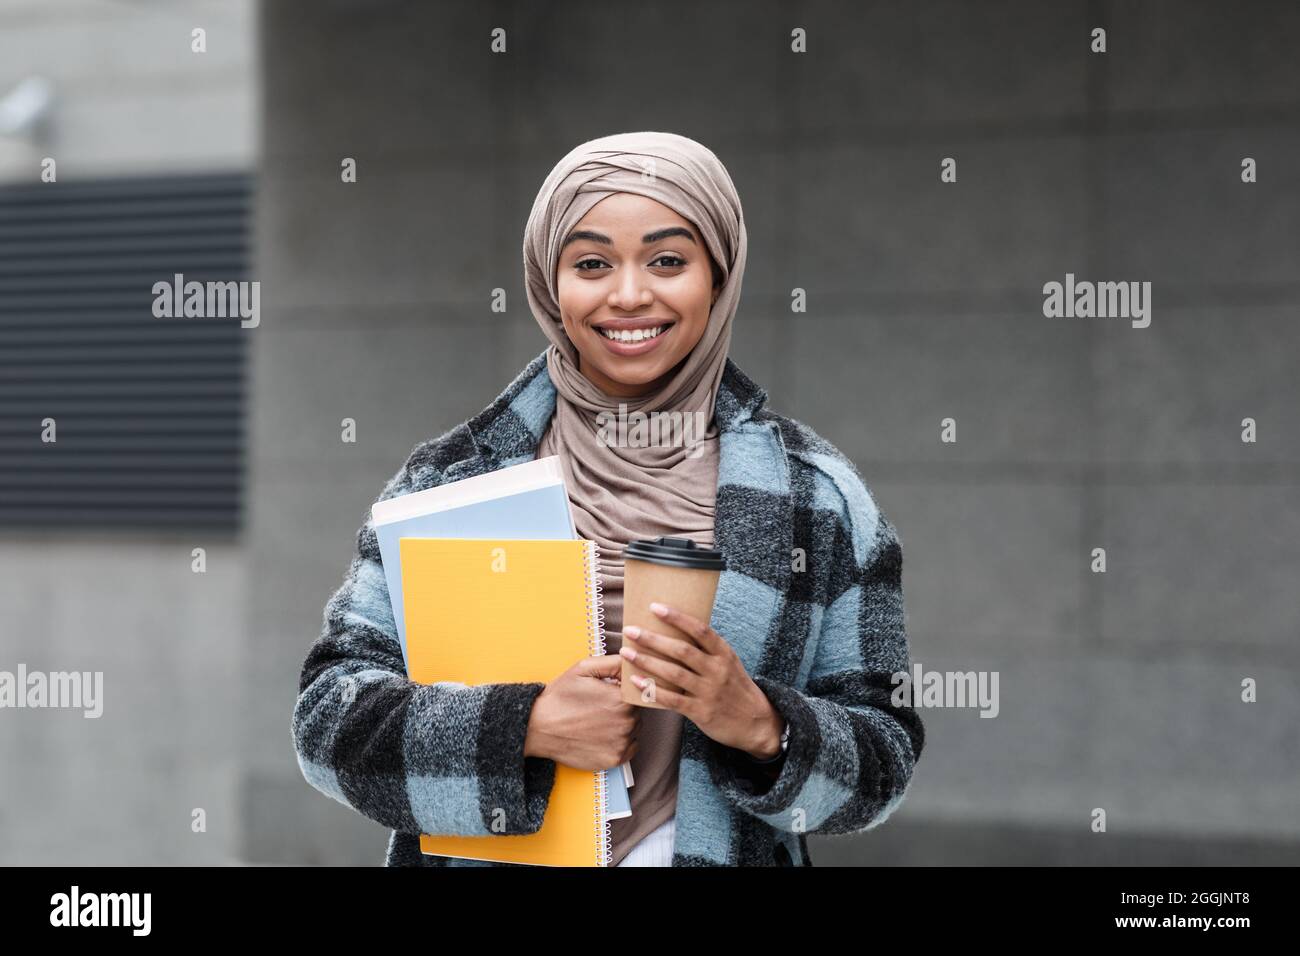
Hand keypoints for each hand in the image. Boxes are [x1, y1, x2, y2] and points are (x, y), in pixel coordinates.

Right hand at [524, 654, 638, 769]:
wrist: (538, 728)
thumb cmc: (560, 697)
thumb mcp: (583, 669)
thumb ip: (613, 663)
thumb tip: (633, 661)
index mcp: (622, 699)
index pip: (637, 691)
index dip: (623, 691)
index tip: (609, 692)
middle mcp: (627, 723)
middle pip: (636, 711)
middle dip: (622, 707)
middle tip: (598, 707)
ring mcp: (621, 743)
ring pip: (634, 730)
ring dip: (622, 725)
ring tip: (597, 721)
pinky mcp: (614, 760)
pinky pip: (630, 748)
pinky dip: (620, 742)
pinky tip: (601, 736)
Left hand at [619, 603, 783, 759]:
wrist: (757, 723)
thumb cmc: (736, 688)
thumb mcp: (729, 663)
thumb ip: (707, 650)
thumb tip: (676, 630)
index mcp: (724, 653)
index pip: (700, 630)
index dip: (677, 617)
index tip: (655, 607)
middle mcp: (717, 670)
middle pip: (681, 650)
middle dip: (653, 639)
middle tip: (630, 630)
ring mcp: (709, 691)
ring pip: (673, 673)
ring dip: (647, 661)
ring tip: (627, 652)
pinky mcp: (701, 712)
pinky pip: (672, 699)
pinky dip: (652, 690)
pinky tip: (635, 681)